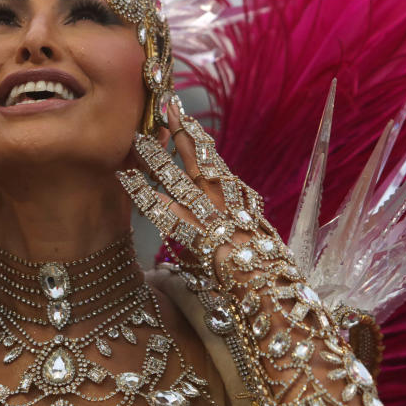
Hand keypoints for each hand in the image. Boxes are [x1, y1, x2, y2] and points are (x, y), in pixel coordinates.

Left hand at [117, 98, 391, 405]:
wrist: (276, 302)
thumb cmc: (267, 278)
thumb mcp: (252, 241)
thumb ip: (230, 225)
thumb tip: (215, 215)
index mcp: (240, 200)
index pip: (213, 159)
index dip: (194, 134)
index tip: (180, 112)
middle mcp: (228, 203)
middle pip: (199, 158)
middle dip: (177, 130)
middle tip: (159, 104)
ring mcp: (215, 219)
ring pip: (181, 179)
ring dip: (158, 157)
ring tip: (137, 137)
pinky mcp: (201, 239)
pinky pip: (168, 213)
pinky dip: (147, 196)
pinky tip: (129, 182)